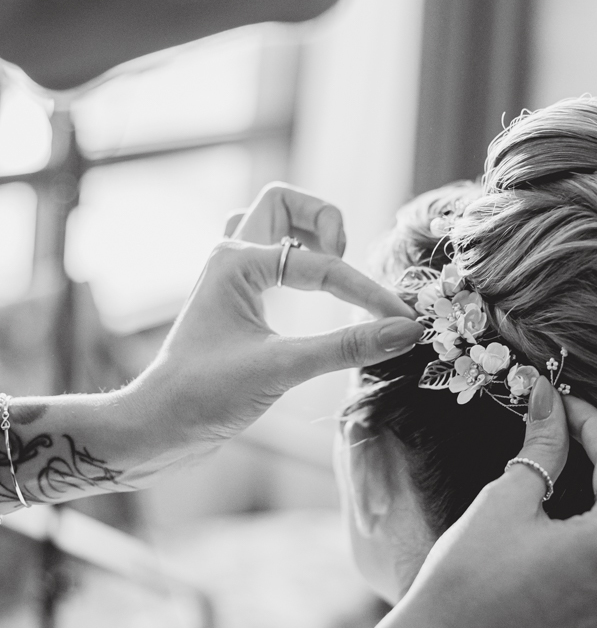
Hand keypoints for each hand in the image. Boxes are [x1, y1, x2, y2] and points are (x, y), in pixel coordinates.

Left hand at [125, 184, 420, 472]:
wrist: (159, 427)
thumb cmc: (206, 396)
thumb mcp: (282, 369)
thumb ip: (346, 348)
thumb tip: (405, 332)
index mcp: (236, 262)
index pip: (323, 266)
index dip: (368, 293)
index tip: (401, 320)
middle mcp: (230, 257)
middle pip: (283, 201)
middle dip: (323, 219)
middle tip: (344, 260)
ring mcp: (228, 274)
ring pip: (269, 220)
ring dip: (306, 231)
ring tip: (332, 267)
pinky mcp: (232, 296)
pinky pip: (267, 252)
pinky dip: (295, 256)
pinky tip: (312, 289)